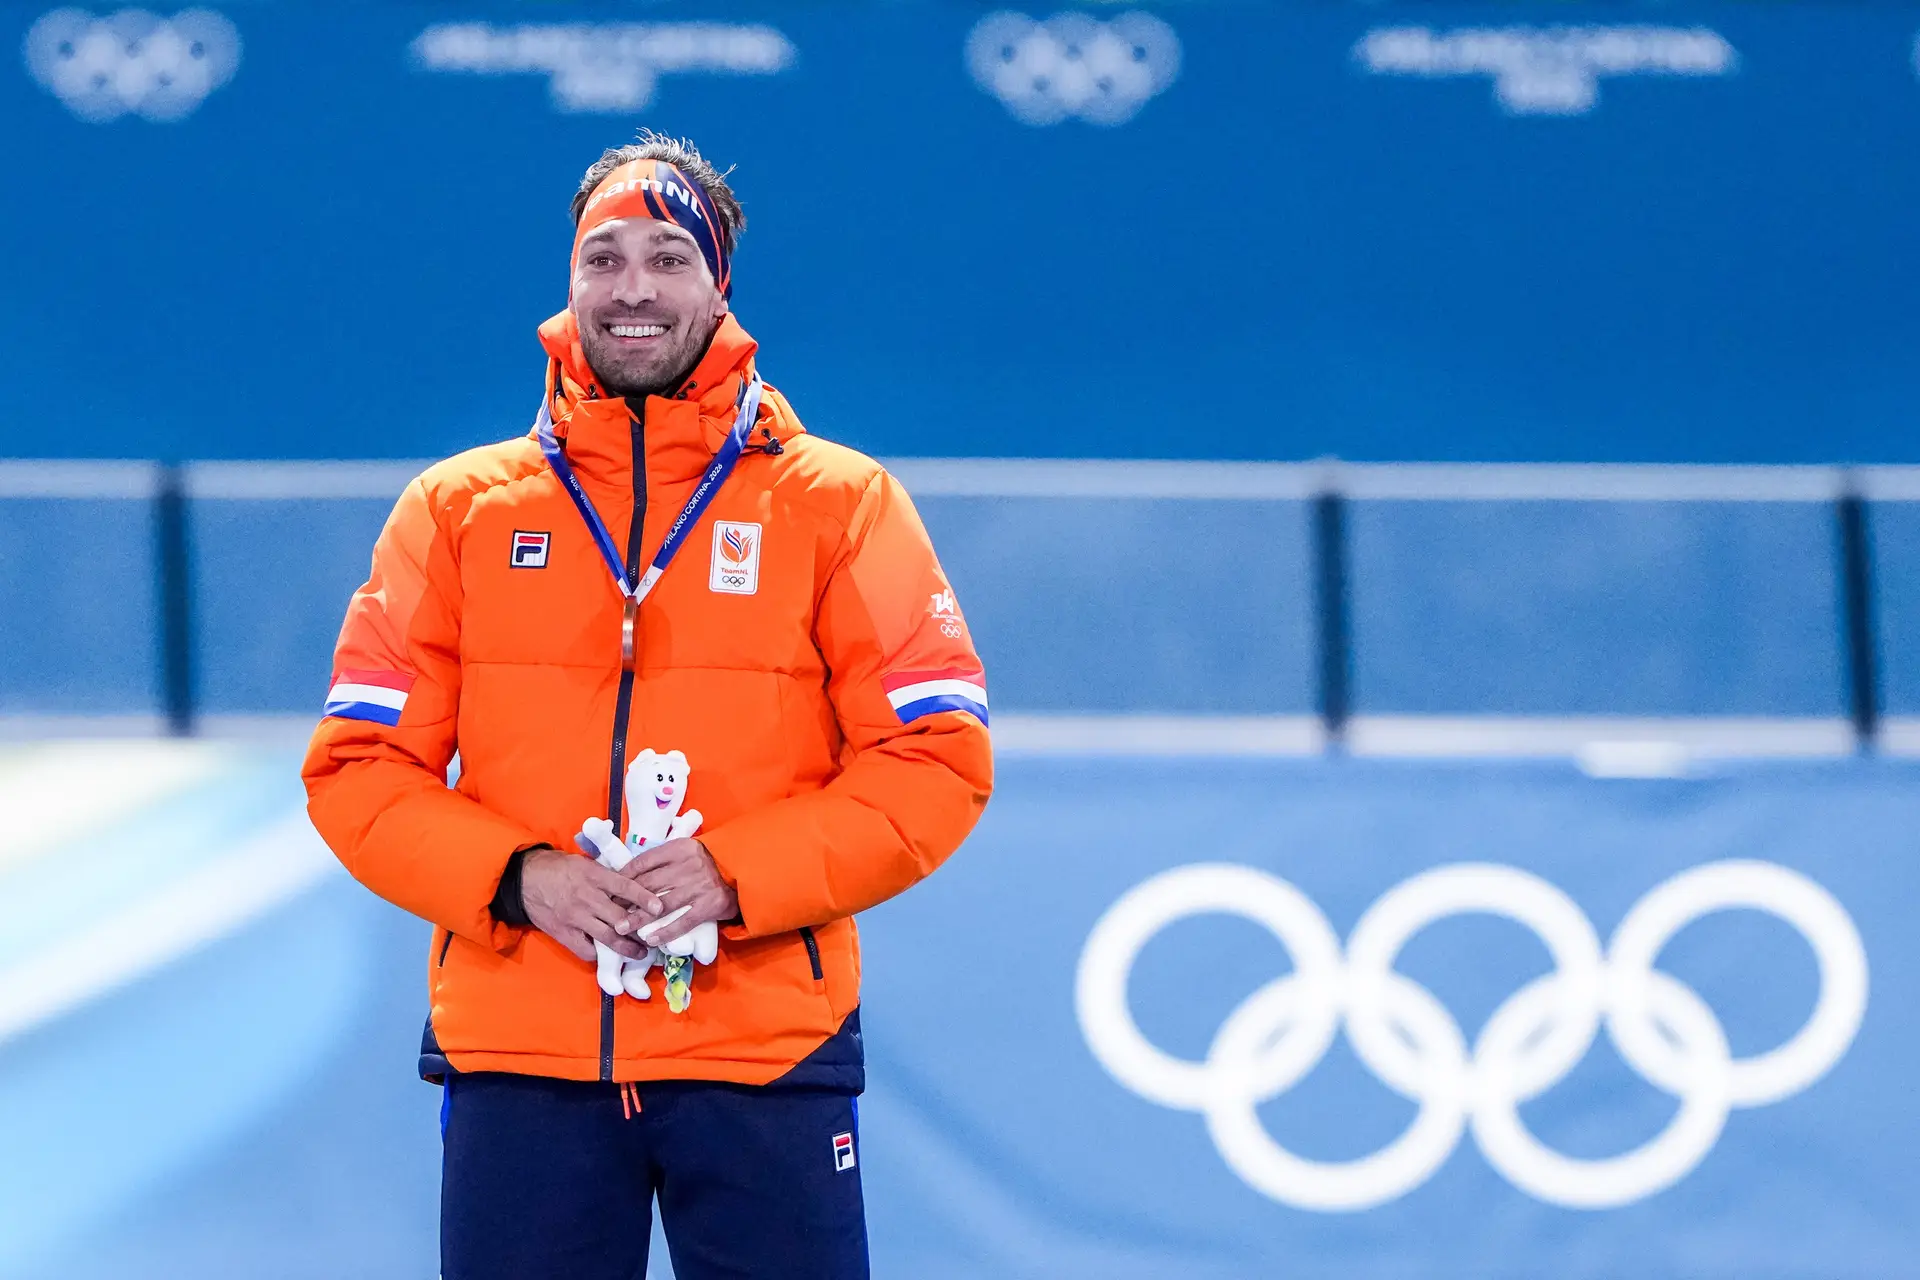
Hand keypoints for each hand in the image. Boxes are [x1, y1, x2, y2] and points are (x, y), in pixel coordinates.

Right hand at [519, 848, 662, 962]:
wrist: (525, 879)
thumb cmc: (559, 867)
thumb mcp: (586, 862)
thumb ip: (607, 875)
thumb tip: (634, 882)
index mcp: (594, 876)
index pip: (625, 887)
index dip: (644, 898)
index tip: (659, 908)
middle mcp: (587, 898)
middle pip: (619, 918)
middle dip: (639, 929)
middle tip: (654, 937)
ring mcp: (575, 918)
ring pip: (607, 937)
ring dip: (626, 947)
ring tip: (639, 952)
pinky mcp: (564, 933)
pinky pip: (586, 949)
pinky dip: (599, 953)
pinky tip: (609, 955)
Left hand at [617, 837, 736, 947]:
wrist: (746, 870)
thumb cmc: (712, 861)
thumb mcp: (689, 850)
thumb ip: (665, 858)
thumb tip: (633, 872)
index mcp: (680, 848)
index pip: (644, 861)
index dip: (625, 876)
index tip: (612, 888)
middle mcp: (688, 866)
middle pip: (649, 884)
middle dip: (626, 900)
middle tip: (609, 912)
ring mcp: (699, 886)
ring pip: (661, 904)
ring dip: (638, 918)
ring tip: (622, 929)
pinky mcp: (710, 905)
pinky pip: (683, 921)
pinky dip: (665, 931)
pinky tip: (650, 939)